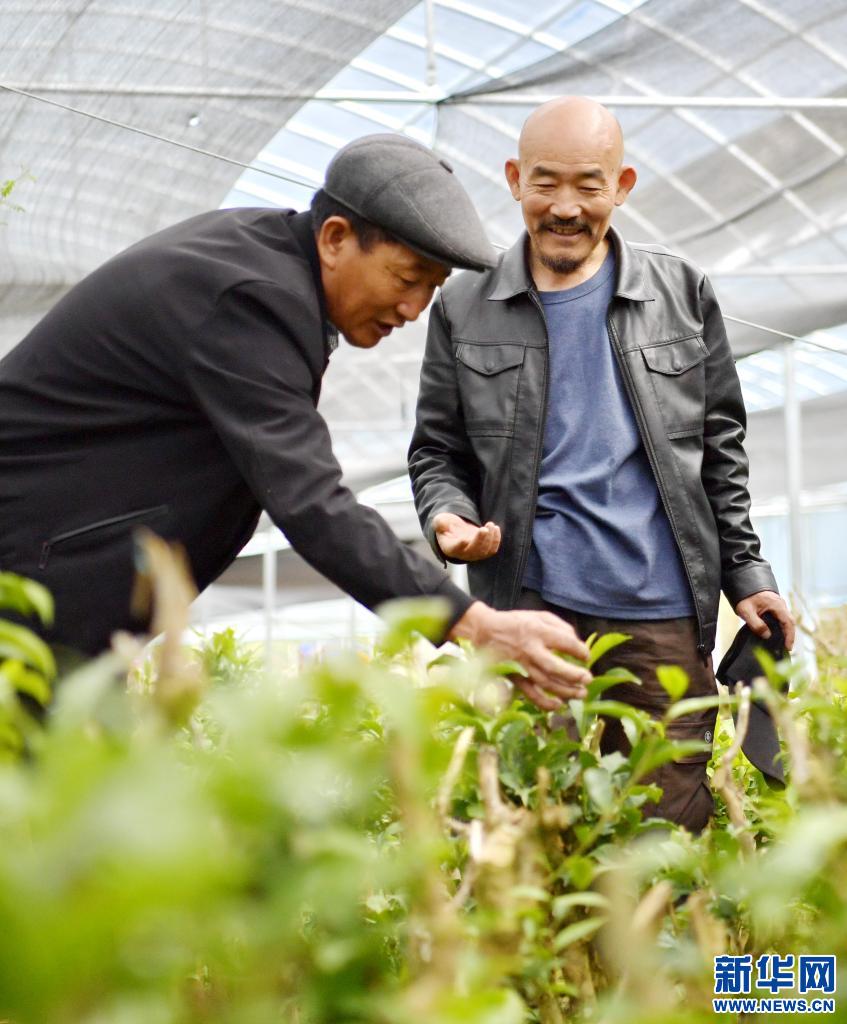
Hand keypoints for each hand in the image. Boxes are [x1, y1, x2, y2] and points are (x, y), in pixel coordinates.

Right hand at [433, 513, 500, 560]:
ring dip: (490, 538)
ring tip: (490, 524)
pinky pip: (492, 550)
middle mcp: (463, 553)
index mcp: (450, 547)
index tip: (463, 539)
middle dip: (480, 540)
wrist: (456, 532)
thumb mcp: (440, 522)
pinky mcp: (484, 551)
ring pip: (485, 551)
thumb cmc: (447, 526)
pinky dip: (496, 539)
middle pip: (473, 551)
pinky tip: (495, 528)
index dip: (459, 545)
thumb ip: (439, 522)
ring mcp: (474, 554)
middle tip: (483, 529)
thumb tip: (441, 523)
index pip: (455, 548)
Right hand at [449, 601, 591, 709]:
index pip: (564, 642)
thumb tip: (577, 642)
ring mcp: (521, 665)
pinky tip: (559, 705)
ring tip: (581, 693)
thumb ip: (560, 626)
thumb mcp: (539, 615)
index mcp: (537, 631)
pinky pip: (530, 694)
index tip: (586, 656)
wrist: (485, 630)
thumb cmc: (516, 622)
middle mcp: (530, 649)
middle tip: (587, 678)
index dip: (580, 650)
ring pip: (546, 683)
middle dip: (574, 675)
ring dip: (566, 691)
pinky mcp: (514, 677)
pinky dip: (545, 703)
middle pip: (555, 666)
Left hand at [734, 590, 795, 651]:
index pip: (788, 622)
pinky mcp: (773, 605)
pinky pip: (781, 617)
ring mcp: (778, 604)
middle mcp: (781, 604)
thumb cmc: (744, 596)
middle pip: (790, 622)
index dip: (790, 636)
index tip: (788, 648)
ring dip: (785, 631)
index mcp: (777, 605)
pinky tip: (777, 634)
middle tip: (786, 648)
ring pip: (786, 620)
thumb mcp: (746, 611)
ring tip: (782, 644)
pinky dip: (781, 626)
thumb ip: (756, 624)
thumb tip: (767, 636)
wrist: (742, 582)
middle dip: (789, 635)